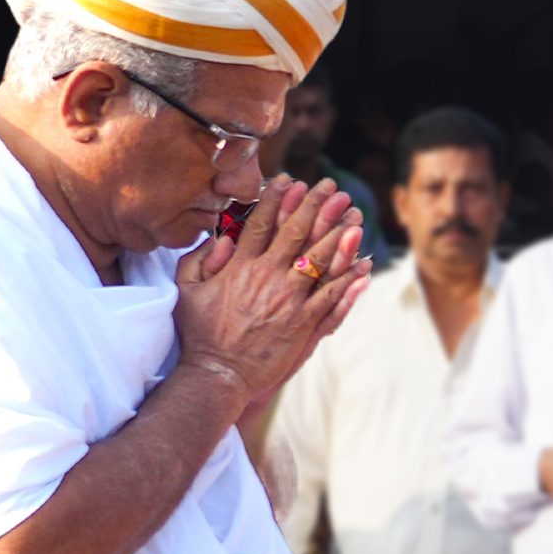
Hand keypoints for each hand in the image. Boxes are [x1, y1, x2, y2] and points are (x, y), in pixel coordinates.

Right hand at [176, 176, 371, 409]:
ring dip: (340, 235)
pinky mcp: (303, 323)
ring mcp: (288, 299)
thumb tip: (220, 238)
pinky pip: (332, 296)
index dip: (276, 200)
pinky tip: (364, 265)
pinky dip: (350, 280)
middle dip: (315, 206)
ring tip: (355, 214)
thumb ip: (199, 260)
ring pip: (319, 260)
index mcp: (239, 266)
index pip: (260, 224)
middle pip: (296, 233)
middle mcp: (267, 277)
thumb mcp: (188, 291)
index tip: (290, 180)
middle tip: (331, 187)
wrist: (218, 373)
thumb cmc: (200, 334)